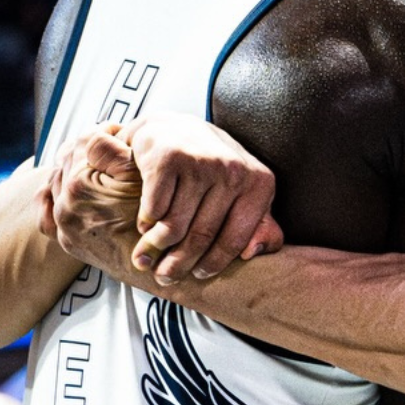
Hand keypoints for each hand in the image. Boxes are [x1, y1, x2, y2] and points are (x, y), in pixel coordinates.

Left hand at [41, 125, 145, 279]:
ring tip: (98, 167)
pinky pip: (48, 214)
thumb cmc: (155, 218)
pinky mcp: (68, 241)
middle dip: (89, 150)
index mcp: (80, 183)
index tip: (120, 134)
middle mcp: (65, 205)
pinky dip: (56, 197)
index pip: (85, 140)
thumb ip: (112, 148)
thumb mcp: (139, 175)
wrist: (158, 263)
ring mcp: (64, 225)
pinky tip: (70, 192)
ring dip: (75, 170)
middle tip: (111, 147)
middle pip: (68, 159)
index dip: (106, 132)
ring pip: (59, 181)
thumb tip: (97, 134)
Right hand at [120, 113, 283, 283]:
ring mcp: (201, 162)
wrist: (173, 128)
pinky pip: (153, 209)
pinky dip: (145, 224)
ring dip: (156, 249)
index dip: (214, 264)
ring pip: (174, 227)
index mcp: (259, 182)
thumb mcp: (244, 192)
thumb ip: (260, 225)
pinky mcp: (168, 158)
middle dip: (179, 264)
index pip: (236, 240)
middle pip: (202, 236)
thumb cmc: (211, 167)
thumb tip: (254, 253)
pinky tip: (144, 226)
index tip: (198, 275)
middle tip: (165, 276)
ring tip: (146, 259)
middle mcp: (233, 170)